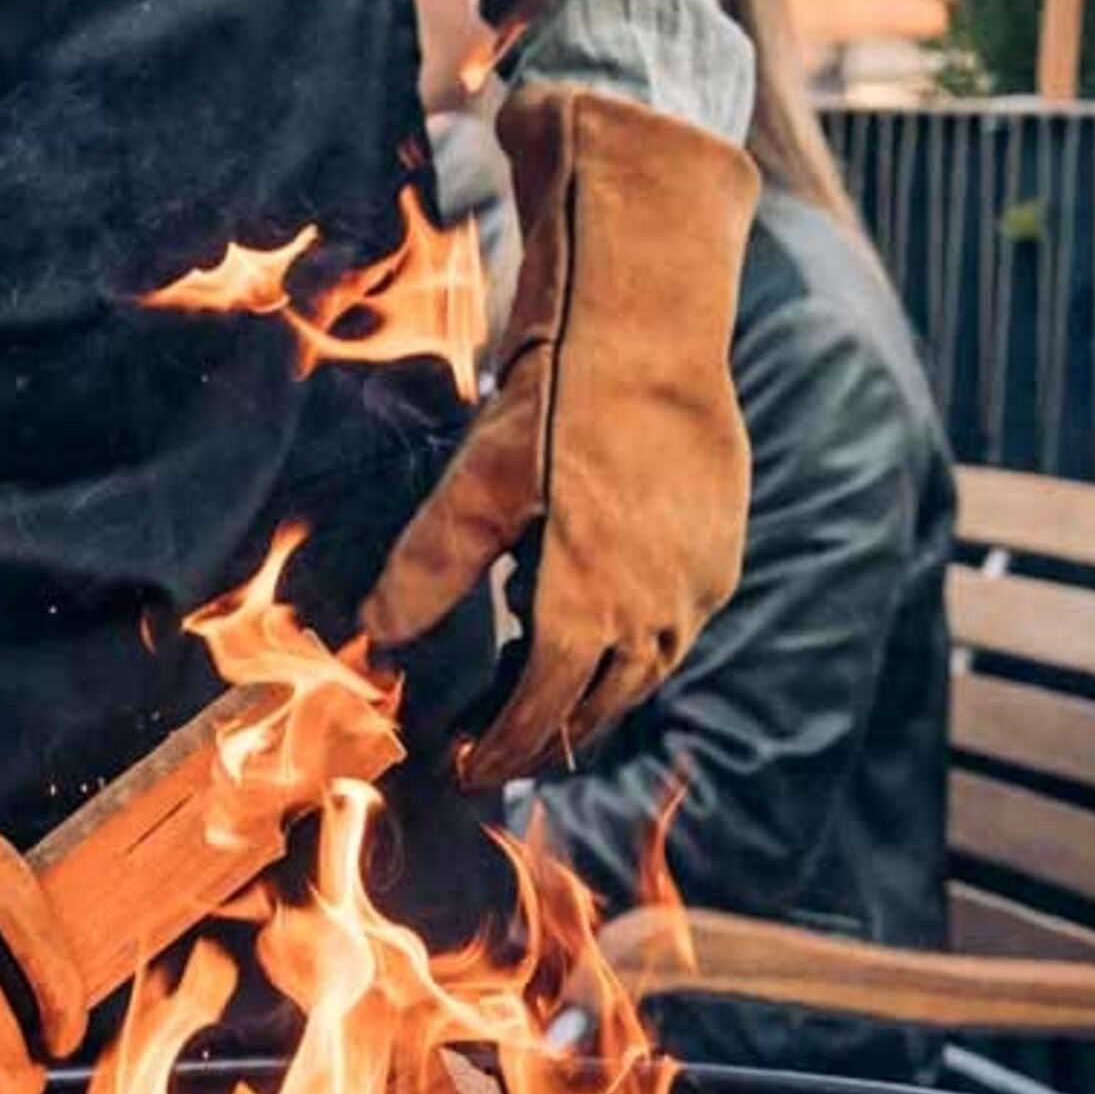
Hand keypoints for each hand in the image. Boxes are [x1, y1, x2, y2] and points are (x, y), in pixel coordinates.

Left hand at [363, 85, 757, 786]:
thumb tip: (373, 638)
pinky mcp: (721, 559)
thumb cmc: (558, 401)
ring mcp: (698, 591)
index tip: (464, 769)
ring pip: (642, 679)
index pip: (539, 717)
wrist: (653, 324)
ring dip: (590, 699)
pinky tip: (598, 628)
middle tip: (496, 748)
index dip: (498, 751)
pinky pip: (676, 632)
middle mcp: (654, 616)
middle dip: (543, 739)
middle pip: (595, 713)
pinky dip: (632, 649)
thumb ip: (429, 570)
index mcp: (589, 611)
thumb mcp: (477, 485)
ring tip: (544, 697)